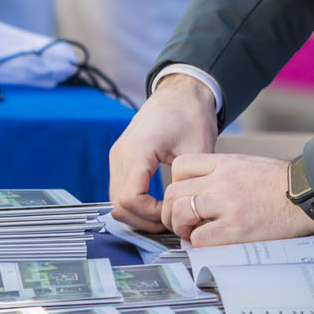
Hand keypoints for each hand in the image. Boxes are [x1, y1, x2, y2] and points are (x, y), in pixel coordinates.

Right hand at [108, 76, 217, 230]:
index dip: (151, 215)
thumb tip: (188, 214)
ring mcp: (118, 155)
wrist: (183, 92)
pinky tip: (158, 203)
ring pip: (116, 200)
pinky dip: (136, 202)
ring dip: (138, 213)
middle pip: (119, 204)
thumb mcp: (197, 151)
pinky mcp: (121, 157)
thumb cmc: (192, 114)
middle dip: (144, 220)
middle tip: (170, 222)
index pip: (131, 199)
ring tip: (166, 214)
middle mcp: (121, 153)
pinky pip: (120, 189)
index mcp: (138, 149)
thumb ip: (189, 184)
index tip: (173, 214)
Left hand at [162, 151, 313, 247]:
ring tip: (191, 234)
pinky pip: (199, 239)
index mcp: (225, 163)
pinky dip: (198, 245)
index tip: (184, 198)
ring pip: (180, 213)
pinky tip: (208, 244)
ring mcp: (227, 204)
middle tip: (181, 222)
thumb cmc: (282, 183)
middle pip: (173, 192)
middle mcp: (221, 181)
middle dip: (171, 210)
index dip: (176, 185)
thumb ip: (223, 174)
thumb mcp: (248, 165)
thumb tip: (203, 193)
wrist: (308, 193)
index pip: (180, 167)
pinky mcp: (236, 228)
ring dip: (180, 228)